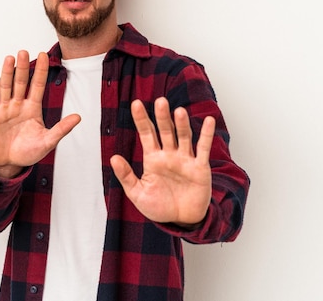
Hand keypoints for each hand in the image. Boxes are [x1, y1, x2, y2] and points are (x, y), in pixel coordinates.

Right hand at [0, 50, 80, 177]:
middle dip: (22, 68)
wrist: (7, 164)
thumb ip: (61, 129)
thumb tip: (79, 117)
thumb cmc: (28, 153)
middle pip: (20, 82)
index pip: (37, 85)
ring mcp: (3, 109)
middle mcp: (18, 105)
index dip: (40, 71)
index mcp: (32, 108)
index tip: (44, 55)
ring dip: (7, 73)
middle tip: (24, 51)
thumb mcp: (47, 142)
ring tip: (10, 58)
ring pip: (6, 87)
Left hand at [110, 97, 213, 225]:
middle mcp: (169, 155)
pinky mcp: (200, 167)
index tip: (136, 104)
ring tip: (178, 111)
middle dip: (162, 117)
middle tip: (160, 101)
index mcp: (153, 158)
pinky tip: (208, 121)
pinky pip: (203, 149)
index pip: (146, 134)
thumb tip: (113, 158)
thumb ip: (126, 176)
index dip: (141, 119)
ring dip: (182, 124)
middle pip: (165, 131)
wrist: (181, 221)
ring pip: (183, 137)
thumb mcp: (137, 194)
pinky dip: (206, 135)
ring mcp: (185, 159)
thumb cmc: (159, 207)